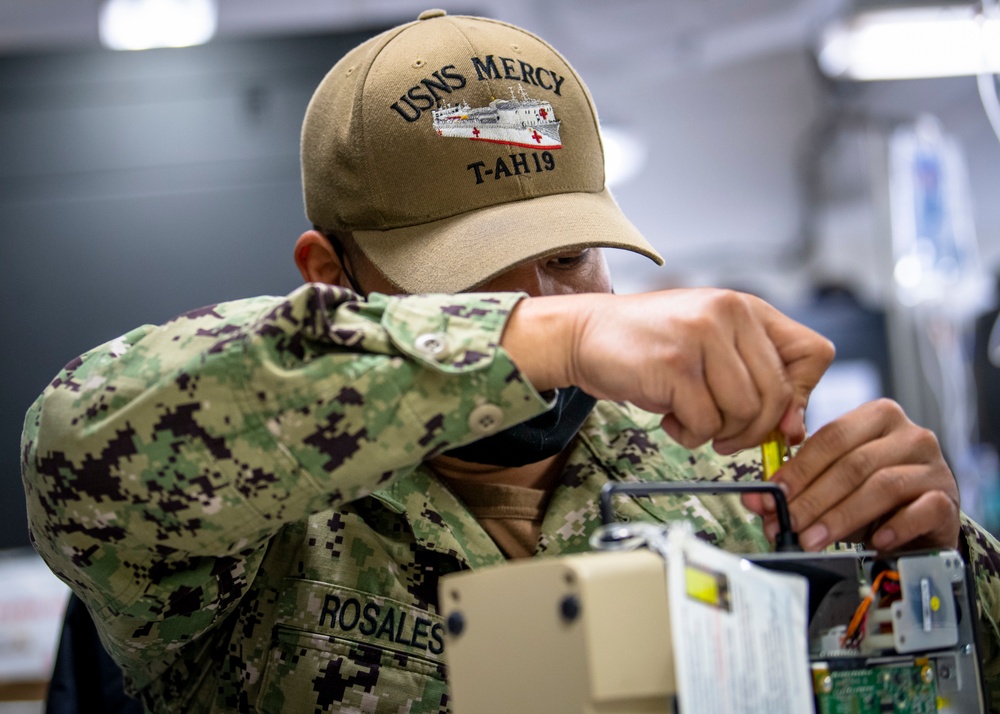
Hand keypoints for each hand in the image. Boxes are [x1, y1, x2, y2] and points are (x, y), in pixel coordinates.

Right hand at [503, 288, 833, 452]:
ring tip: (689, 418)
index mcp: (747, 308)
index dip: (801, 394)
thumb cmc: (650, 348)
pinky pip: (706, 424)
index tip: (777, 416)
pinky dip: (688, 434)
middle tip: (725, 435)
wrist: (585, 335)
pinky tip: (668, 417)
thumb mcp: (711, 347)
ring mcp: (702, 337)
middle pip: (778, 395)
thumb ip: (756, 377)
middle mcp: (730, 314)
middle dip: (754, 429)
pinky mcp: (675, 366)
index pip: (815, 354)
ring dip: (718, 432)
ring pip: (745, 413)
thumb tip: (794, 431)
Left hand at [744, 399, 960, 551]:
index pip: (831, 437)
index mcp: (876, 416)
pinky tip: (873, 542)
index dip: (799, 468)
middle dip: (813, 498)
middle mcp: (909, 434)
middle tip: (788, 525)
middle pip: (853, 464)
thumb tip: (756, 499)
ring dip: (841, 517)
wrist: (924, 520)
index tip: (773, 494)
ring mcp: (932, 465)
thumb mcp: (834, 483)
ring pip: (881, 486)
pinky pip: (920, 510)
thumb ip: (799, 486)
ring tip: (814, 539)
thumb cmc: (872, 495)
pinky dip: (893, 527)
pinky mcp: (947, 498)